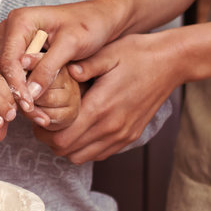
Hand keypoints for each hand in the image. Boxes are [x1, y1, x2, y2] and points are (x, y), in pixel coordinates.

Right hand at [0, 0, 125, 126]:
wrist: (100, 18)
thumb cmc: (89, 25)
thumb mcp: (71, 45)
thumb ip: (49, 67)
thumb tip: (31, 93)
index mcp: (20, 20)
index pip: (10, 59)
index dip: (17, 85)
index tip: (29, 105)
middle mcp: (12, 29)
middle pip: (5, 67)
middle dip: (17, 92)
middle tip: (33, 115)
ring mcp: (15, 40)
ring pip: (9, 73)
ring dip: (21, 94)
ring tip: (37, 115)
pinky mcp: (22, 51)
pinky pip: (18, 73)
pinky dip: (26, 88)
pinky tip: (37, 106)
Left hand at [36, 30, 181, 163]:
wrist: (172, 62)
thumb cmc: (137, 53)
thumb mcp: (107, 53)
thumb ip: (83, 66)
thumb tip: (61, 71)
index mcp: (101, 107)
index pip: (61, 137)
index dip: (43, 131)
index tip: (38, 116)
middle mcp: (111, 127)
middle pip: (67, 151)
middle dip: (51, 139)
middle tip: (46, 119)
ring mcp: (122, 135)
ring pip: (82, 156)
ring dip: (68, 145)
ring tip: (64, 123)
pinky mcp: (130, 136)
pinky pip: (99, 153)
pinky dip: (85, 147)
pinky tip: (83, 126)